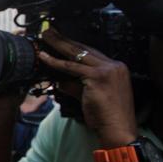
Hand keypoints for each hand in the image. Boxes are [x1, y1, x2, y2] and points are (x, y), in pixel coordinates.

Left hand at [37, 29, 137, 145]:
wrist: (118, 130)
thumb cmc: (107, 118)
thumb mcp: (91, 97)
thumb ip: (76, 86)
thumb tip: (59, 81)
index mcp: (117, 69)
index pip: (92, 53)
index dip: (74, 46)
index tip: (62, 39)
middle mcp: (114, 66)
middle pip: (84, 49)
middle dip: (64, 39)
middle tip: (49, 31)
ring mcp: (107, 70)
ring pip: (77, 54)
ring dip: (58, 44)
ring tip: (45, 36)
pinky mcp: (97, 77)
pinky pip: (71, 68)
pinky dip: (55, 62)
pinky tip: (44, 57)